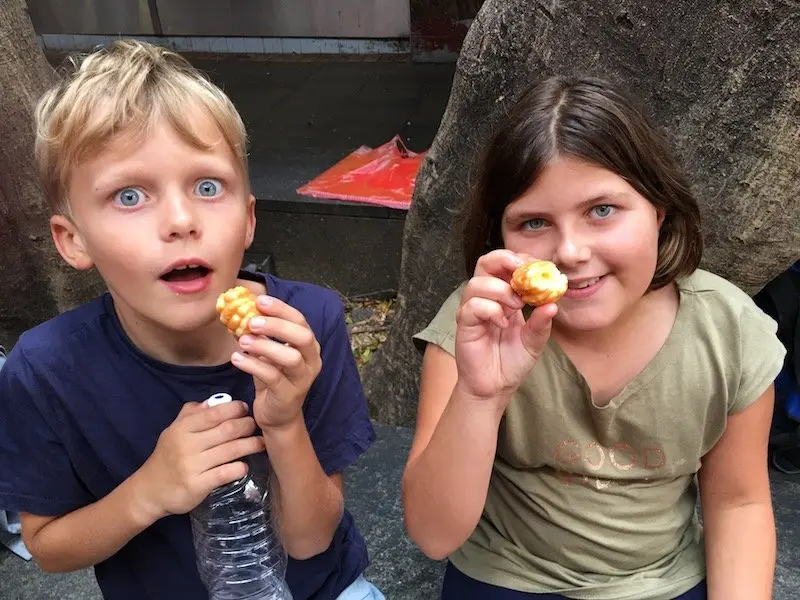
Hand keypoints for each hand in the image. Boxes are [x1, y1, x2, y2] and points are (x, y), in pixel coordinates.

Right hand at [136, 400, 264, 519]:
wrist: (149, 491)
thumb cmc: (167, 457)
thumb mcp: (173, 431)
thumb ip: (191, 414)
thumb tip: (213, 402)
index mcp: (182, 429)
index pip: (213, 414)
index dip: (233, 409)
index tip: (244, 409)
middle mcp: (187, 445)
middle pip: (227, 430)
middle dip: (246, 425)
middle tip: (255, 426)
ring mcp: (192, 466)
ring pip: (230, 450)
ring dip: (250, 445)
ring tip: (260, 443)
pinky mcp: (198, 485)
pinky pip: (226, 473)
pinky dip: (240, 468)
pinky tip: (244, 466)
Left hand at [231, 295, 321, 431]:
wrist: (278, 416)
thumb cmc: (273, 379)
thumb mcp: (268, 354)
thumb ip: (259, 335)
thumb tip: (238, 310)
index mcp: (309, 346)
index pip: (300, 321)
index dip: (281, 309)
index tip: (260, 300)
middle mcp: (312, 361)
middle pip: (302, 337)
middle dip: (277, 326)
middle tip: (252, 321)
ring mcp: (303, 379)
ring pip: (290, 358)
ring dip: (265, 346)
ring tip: (243, 341)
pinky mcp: (289, 395)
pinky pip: (273, 377)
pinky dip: (253, 365)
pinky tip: (237, 359)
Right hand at [455, 249, 556, 402]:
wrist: (495, 386)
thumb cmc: (511, 361)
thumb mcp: (534, 341)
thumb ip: (541, 323)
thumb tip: (553, 305)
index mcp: (503, 295)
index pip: (505, 264)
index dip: (521, 260)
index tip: (540, 267)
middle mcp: (486, 297)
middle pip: (485, 262)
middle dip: (504, 260)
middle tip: (523, 273)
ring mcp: (472, 310)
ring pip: (477, 282)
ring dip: (501, 290)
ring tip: (517, 306)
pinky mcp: (464, 324)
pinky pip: (472, 306)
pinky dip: (491, 310)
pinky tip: (503, 323)